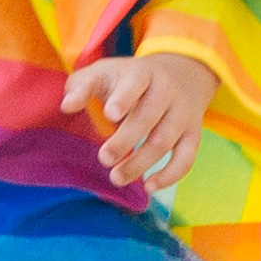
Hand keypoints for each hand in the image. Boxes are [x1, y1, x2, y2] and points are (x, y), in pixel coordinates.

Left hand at [63, 52, 216, 195]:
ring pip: (165, 140)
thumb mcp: (103, 73)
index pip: (135, 83)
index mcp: (141, 73)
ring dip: (141, 162)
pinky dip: (171, 174)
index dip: (123, 99)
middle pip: (148, 117)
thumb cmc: (127, 79)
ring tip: (117, 177)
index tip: (109, 115)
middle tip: (104, 159)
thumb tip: (66, 106)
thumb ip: (81, 86)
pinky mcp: (193, 134)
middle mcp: (166, 91)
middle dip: (126, 140)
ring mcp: (182, 113)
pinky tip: (150, 187)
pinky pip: (187, 157)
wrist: (180, 73)